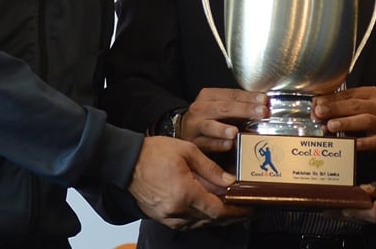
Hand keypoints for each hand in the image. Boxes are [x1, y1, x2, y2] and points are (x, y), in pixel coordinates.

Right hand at [128, 136, 251, 229]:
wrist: (126, 161)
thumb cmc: (154, 153)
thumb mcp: (188, 152)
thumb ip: (210, 169)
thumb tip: (229, 182)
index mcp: (185, 193)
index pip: (218, 210)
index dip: (236, 212)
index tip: (249, 209)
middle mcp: (177, 210)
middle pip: (210, 219)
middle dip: (230, 215)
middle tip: (244, 209)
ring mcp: (167, 216)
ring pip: (199, 224)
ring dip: (215, 217)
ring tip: (229, 208)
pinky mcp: (161, 217)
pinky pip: (186, 223)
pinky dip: (199, 218)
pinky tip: (206, 209)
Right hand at [177, 87, 268, 152]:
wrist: (183, 130)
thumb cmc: (207, 117)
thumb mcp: (219, 106)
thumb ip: (238, 105)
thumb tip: (264, 106)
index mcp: (208, 96)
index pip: (231, 94)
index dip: (249, 97)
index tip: (264, 100)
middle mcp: (200, 109)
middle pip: (223, 108)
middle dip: (244, 110)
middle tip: (261, 112)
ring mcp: (195, 126)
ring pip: (210, 126)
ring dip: (223, 129)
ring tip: (235, 131)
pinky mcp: (193, 143)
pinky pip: (206, 144)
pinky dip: (218, 144)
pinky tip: (228, 145)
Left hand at [312, 86, 375, 156]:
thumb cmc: (372, 118)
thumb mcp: (357, 108)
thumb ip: (338, 106)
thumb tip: (317, 107)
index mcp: (370, 94)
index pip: (348, 94)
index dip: (331, 99)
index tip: (317, 105)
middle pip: (355, 105)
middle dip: (335, 109)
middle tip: (320, 112)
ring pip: (365, 120)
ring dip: (346, 123)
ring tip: (331, 125)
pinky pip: (374, 141)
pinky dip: (362, 142)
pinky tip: (352, 143)